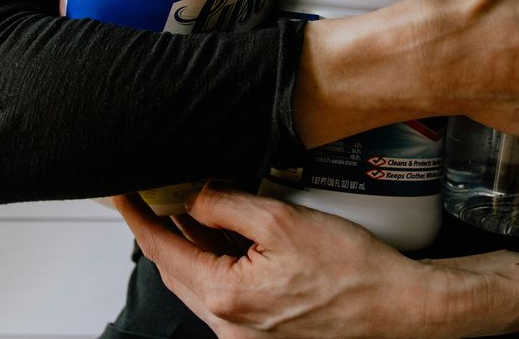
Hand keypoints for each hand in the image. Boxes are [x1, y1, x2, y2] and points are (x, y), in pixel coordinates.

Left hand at [113, 185, 518, 337]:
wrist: (399, 308)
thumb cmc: (352, 269)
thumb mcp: (282, 221)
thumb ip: (226, 206)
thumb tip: (192, 197)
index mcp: (224, 297)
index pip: (162, 250)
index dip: (137, 217)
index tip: (119, 193)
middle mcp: (228, 326)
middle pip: (176, 270)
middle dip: (162, 230)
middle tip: (153, 193)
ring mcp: (245, 335)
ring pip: (200, 282)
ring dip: (191, 246)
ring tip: (191, 206)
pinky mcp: (264, 334)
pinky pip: (225, 294)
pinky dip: (217, 263)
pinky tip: (228, 237)